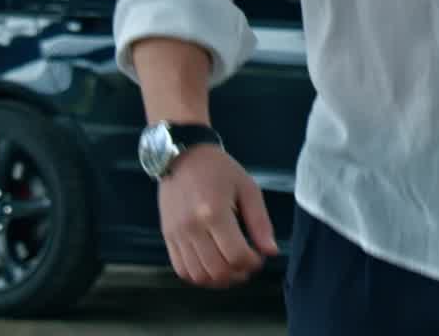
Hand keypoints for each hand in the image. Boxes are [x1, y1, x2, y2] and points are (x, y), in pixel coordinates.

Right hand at [158, 145, 278, 288]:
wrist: (183, 158)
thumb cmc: (219, 170)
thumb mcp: (247, 188)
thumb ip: (260, 221)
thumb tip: (271, 251)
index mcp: (214, 212)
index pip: (236, 254)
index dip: (252, 263)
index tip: (260, 257)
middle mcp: (192, 227)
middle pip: (217, 269)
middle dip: (238, 274)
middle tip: (249, 266)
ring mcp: (177, 235)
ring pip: (198, 275)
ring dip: (219, 280)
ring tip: (233, 269)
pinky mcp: (167, 238)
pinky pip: (182, 270)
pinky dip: (199, 277)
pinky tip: (213, 268)